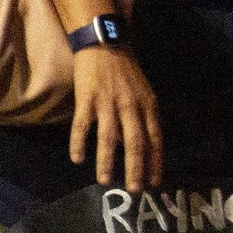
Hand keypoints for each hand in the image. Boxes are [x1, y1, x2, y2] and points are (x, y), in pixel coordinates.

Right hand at [69, 47, 162, 190]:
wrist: (104, 43)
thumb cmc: (125, 70)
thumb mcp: (142, 92)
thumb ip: (141, 117)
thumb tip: (136, 146)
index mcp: (147, 105)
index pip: (155, 139)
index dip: (155, 162)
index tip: (154, 182)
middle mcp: (129, 106)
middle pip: (135, 142)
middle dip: (136, 168)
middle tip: (134, 190)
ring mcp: (107, 103)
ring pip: (109, 138)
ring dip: (107, 161)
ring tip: (105, 181)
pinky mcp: (87, 99)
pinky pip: (82, 125)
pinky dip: (79, 143)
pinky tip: (77, 159)